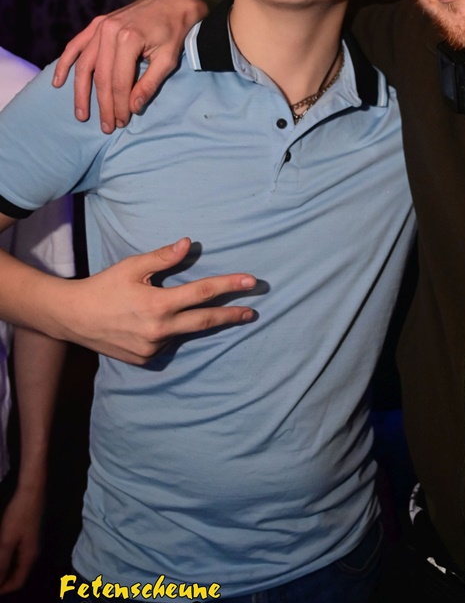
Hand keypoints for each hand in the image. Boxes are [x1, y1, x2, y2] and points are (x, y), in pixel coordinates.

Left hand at [0, 481, 43, 592]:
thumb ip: (2, 563)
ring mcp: (31, 543)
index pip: (17, 582)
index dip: (2, 590)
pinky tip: (0, 553)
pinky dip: (5, 558)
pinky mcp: (27, 534)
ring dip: (3, 568)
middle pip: (17, 574)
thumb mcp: (6, 541)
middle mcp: (32, 552)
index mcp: (29, 556)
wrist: (31, 492)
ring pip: (16, 564)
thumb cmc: (18, 516)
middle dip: (2, 580)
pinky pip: (16, 553)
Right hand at [52, 0, 206, 131]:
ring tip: (81, 114)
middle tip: (106, 126)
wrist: (171, 2)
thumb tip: (133, 108)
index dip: (119, 104)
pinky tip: (59, 83)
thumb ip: (150, 84)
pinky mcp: (96, 24)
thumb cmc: (173, 32)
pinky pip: (75, 46)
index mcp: (129, 38)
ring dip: (81, 92)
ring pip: (84, 65)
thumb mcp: (168, 59)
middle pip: (101, 76)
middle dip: (103, 104)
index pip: (119, 81)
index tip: (121, 122)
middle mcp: (110, 31)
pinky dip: (64, 64)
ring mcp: (100, 26)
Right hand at [60, 238, 256, 364]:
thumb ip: (163, 257)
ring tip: (184, 310)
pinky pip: (167, 342)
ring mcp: (153, 348)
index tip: (251, 282)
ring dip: (192, 321)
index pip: (203, 293)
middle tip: (252, 312)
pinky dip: (170, 331)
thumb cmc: (104, 286)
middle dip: (231, 316)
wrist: (73, 318)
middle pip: (205, 322)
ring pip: (183, 332)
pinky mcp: (146, 359)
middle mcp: (159, 330)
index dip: (229, 286)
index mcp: (159, 304)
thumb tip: (188, 243)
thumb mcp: (132, 267)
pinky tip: (155, 323)